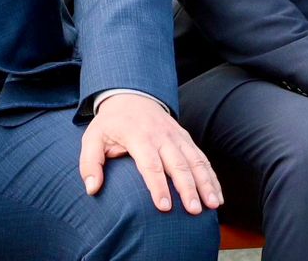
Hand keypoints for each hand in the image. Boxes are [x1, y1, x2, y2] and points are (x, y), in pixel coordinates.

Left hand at [79, 93, 221, 214]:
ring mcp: (177, 137)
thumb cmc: (111, 123)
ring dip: (206, 183)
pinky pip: (202, 158)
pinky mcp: (186, 139)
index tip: (164, 207)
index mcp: (139, 137)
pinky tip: (217, 195)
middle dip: (188, 188)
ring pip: (196, 161)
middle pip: (179, 164)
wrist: (131, 96)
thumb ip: (90, 163)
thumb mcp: (92, 138)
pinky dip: (212, 177)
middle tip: (195, 210)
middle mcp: (162, 136)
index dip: (158, 186)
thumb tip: (92, 188)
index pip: (151, 164)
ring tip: (213, 205)